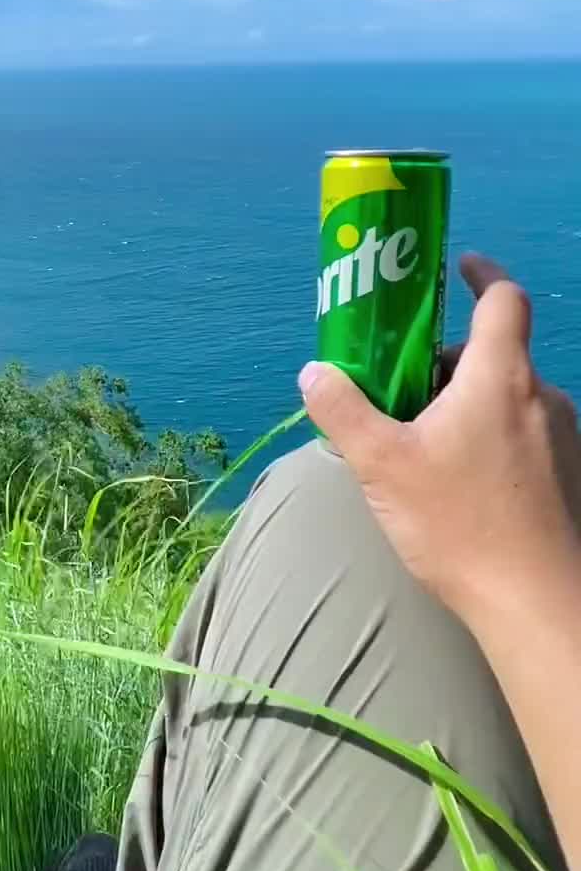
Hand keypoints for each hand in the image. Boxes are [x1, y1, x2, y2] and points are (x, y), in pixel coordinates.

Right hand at [298, 254, 580, 642]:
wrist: (539, 604)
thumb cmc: (462, 525)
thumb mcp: (383, 465)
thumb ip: (344, 412)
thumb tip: (315, 372)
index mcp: (501, 377)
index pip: (504, 299)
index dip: (482, 274)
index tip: (457, 266)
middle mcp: (542, 397)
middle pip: (496, 356)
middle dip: (450, 364)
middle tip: (403, 390)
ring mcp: (564, 439)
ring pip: (509, 401)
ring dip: (469, 408)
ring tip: (424, 449)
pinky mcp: (570, 479)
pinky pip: (525, 439)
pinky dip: (492, 443)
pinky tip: (461, 489)